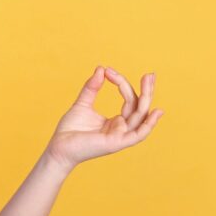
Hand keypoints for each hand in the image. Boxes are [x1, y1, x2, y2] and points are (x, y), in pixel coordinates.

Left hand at [44, 65, 163, 169]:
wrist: (59, 146)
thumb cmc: (70, 130)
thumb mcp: (82, 104)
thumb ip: (92, 88)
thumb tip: (101, 69)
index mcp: (116, 121)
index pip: (128, 100)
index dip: (122, 83)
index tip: (108, 70)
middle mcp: (121, 128)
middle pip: (139, 107)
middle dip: (146, 90)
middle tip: (149, 74)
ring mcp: (120, 136)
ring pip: (140, 116)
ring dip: (146, 97)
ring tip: (148, 79)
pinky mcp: (116, 143)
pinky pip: (138, 135)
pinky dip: (149, 124)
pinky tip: (156, 111)